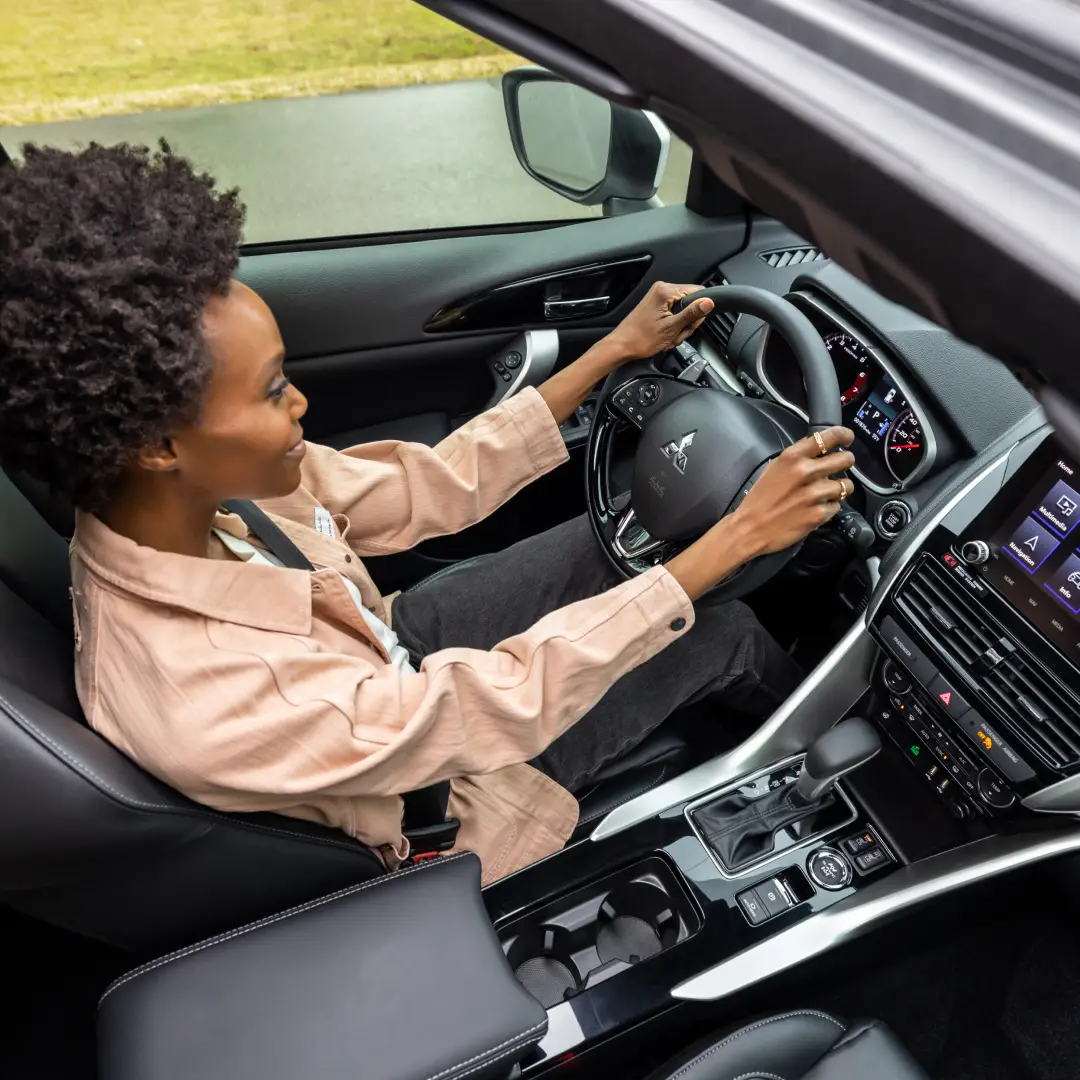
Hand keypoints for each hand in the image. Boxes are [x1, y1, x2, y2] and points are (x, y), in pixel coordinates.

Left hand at [604, 281, 714, 361]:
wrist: (622, 346)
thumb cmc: (641, 339)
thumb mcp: (672, 328)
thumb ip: (692, 314)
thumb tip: (709, 302)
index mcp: (665, 291)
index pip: (697, 292)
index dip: (699, 310)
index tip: (690, 323)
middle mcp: (661, 290)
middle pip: (691, 303)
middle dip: (687, 323)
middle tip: (676, 334)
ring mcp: (658, 298)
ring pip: (683, 312)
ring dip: (679, 328)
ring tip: (669, 337)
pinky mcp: (656, 306)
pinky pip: (674, 315)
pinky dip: (673, 327)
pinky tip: (665, 335)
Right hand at [731, 427, 856, 555]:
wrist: (751, 528)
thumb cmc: (759, 498)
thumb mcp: (773, 468)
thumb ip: (796, 456)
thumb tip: (814, 444)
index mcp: (793, 457)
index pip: (829, 437)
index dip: (844, 435)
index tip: (848, 438)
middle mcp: (806, 472)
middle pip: (845, 459)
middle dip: (845, 463)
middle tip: (839, 469)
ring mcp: (815, 494)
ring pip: (846, 485)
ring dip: (838, 489)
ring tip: (823, 494)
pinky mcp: (819, 514)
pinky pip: (837, 506)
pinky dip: (829, 507)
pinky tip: (814, 509)